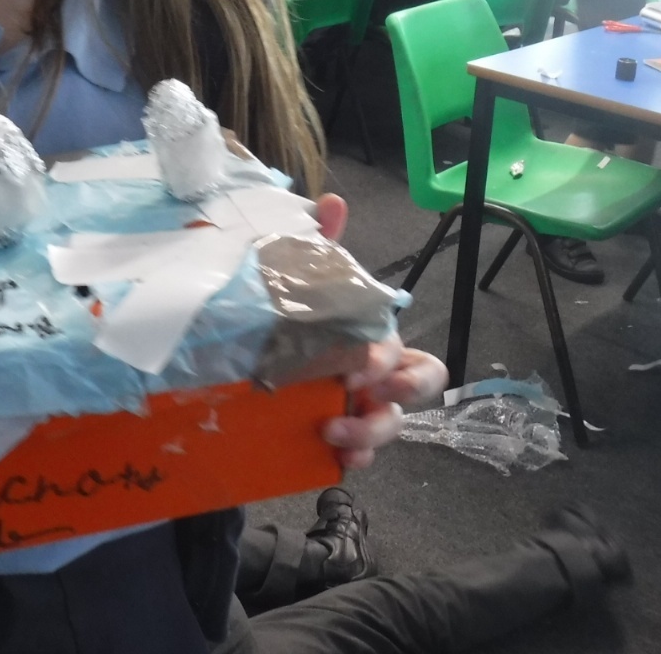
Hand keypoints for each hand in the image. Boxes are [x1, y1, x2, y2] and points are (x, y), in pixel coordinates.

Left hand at [311, 194, 448, 468]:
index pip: (419, 363)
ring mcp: (359, 413)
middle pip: (413, 400)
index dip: (402, 367)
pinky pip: (357, 457)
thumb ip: (322, 244)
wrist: (242, 365)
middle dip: (394, 398)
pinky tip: (333, 455)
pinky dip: (350, 458)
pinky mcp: (334, 440)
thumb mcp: (303, 282)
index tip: (364, 366)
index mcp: (378, 346)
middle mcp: (376, 384)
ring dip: (367, 432)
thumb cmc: (291, 319)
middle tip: (357, 391)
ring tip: (331, 430)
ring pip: (388, 429)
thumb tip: (331, 202)